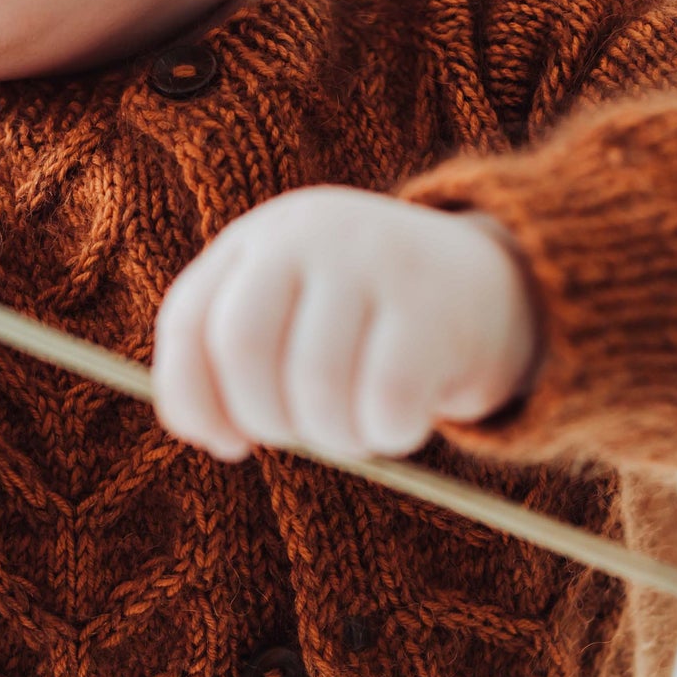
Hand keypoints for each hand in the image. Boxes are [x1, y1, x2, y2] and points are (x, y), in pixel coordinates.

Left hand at [151, 184, 544, 462]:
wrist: (488, 285)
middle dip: (263, 418)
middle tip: (300, 436)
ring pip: (315, 383)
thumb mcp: (292, 316)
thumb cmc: (365, 325)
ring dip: (331, 437)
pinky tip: (398, 424)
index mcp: (258, 239)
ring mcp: (373, 259)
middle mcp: (309, 234)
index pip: (188, 321)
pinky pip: (386, 400)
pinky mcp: (433, 304)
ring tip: (354, 433)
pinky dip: (386, 435)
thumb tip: (215, 435)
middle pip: (241, 346)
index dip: (193, 399)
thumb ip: (236, 363)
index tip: (227, 443)